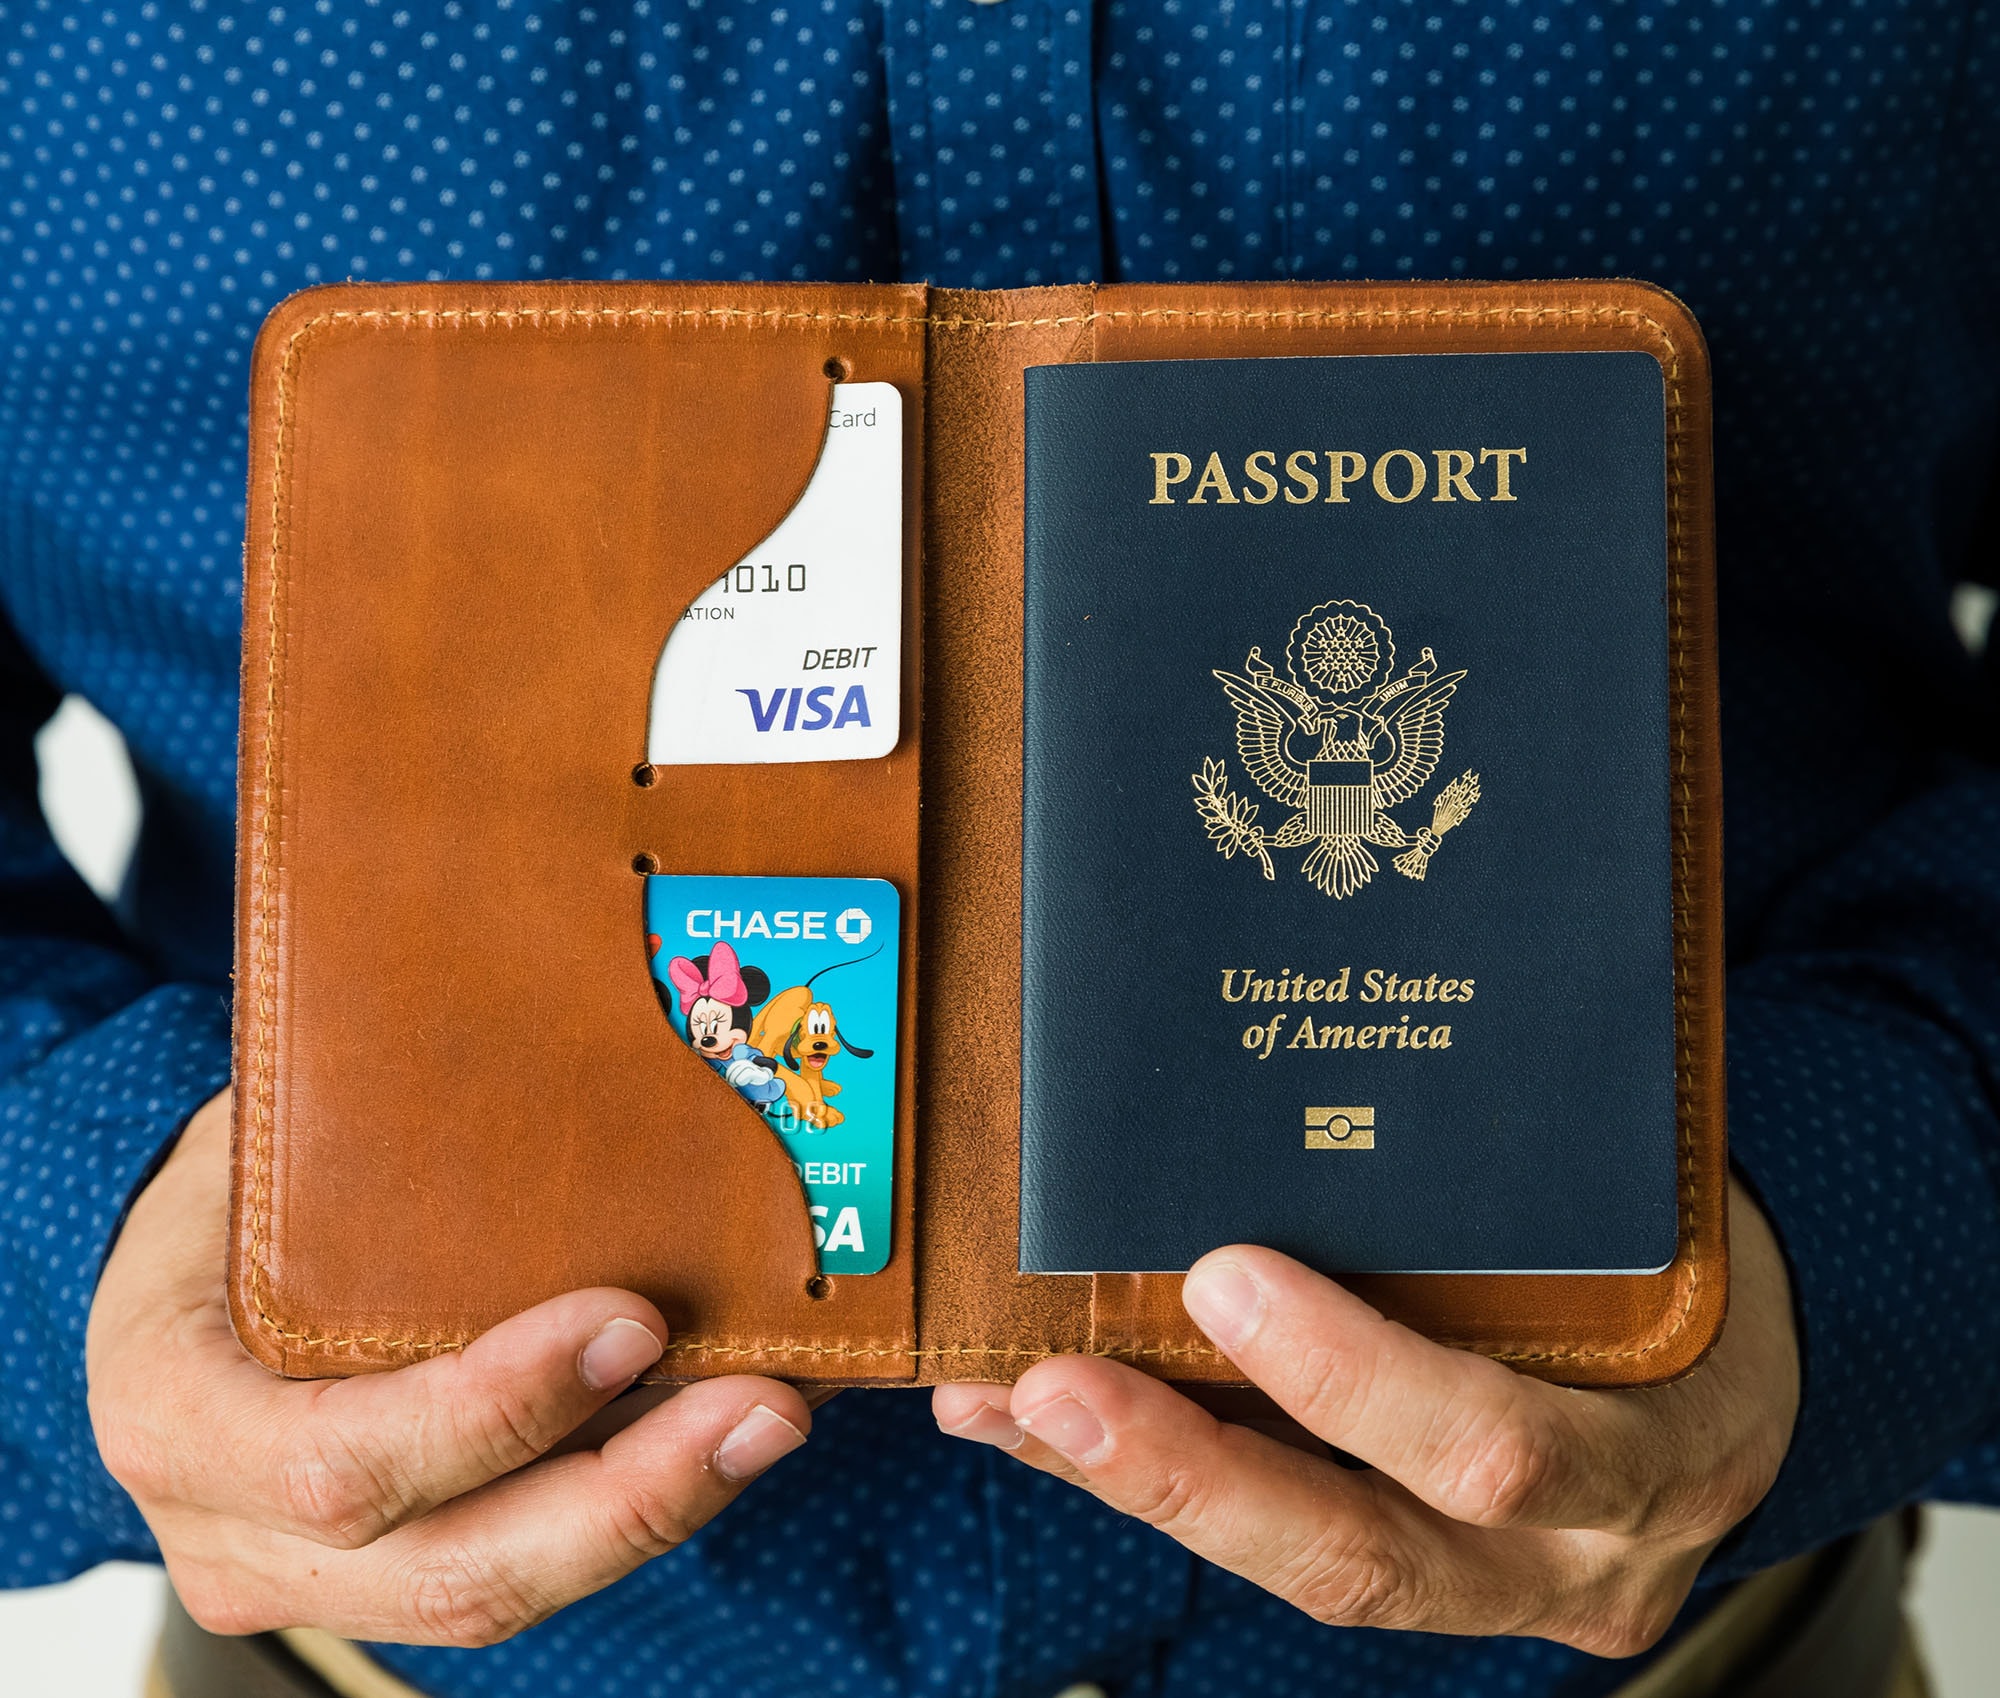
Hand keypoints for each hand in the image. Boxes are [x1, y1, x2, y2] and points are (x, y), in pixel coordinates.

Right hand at [87, 1090, 811, 1645]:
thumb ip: (378, 1150)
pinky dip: (635, 1501)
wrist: (170, 1273)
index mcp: (173, 1411)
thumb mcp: (262, 1152)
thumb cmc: (230, 1191)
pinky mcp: (384, 1582)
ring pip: (504, 1590)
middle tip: (762, 1402)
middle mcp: (228, 1530)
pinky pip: (523, 1564)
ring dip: (660, 1508)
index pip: (341, 1461)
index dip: (496, 1410)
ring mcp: (308, 1580)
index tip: (631, 1320)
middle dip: (629, 1495)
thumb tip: (591, 1072)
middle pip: (453, 1570)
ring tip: (774, 1417)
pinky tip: (725, 1429)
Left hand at [935, 1179, 1797, 1655]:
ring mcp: (1500, 1592)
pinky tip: (1048, 1429)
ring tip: (1009, 1411)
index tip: (1224, 1276)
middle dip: (1192, 1472)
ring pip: (1310, 1567)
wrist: (1745, 1378)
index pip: (1494, 1446)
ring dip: (1143, 1485)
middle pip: (1366, 1554)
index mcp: (1640, 1454)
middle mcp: (1568, 1555)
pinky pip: (1289, 1545)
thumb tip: (1312, 1097)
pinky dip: (1164, 1484)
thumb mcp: (1640, 1236)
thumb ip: (1506, 1206)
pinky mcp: (1441, 1588)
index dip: (1351, 1381)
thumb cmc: (1682, 1270)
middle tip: (1055, 1388)